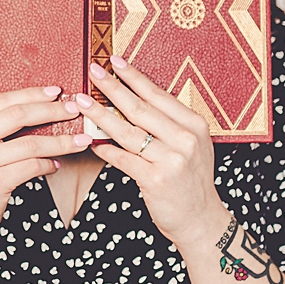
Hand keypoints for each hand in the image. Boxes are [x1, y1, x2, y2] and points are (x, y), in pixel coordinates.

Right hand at [0, 86, 89, 252]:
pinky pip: (31, 167)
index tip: (55, 92)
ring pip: (30, 143)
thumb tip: (35, 112)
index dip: (32, 94)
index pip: (3, 100)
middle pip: (18, 115)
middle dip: (51, 111)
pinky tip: (55, 164)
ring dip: (60, 141)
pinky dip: (48, 164)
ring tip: (78, 141)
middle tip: (73, 111)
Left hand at [74, 55, 224, 254]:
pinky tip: (93, 142)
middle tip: (93, 72)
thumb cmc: (192, 181)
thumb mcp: (192, 146)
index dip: (133, 77)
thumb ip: (168, 124)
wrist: (201, 222)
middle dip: (112, 87)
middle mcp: (185, 139)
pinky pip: (123, 159)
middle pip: (139, 108)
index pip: (157, 94)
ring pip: (127, 131)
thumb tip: (132, 100)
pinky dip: (106, 149)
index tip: (114, 61)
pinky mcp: (156, 180)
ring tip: (83, 102)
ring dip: (100, 115)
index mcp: (194, 125)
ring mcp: (171, 160)